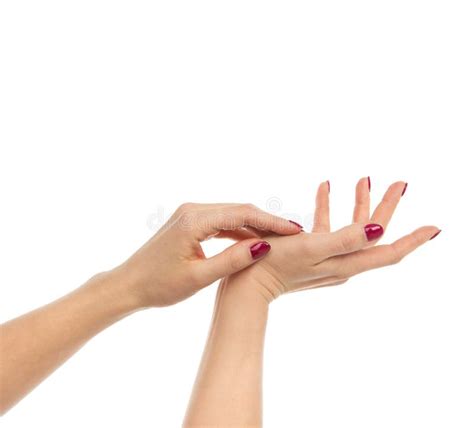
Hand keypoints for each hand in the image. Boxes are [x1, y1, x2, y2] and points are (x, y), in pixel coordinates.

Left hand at [109, 203, 301, 307]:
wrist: (129, 284)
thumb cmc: (159, 285)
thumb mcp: (198, 278)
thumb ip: (232, 261)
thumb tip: (263, 246)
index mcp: (194, 220)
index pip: (242, 214)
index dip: (271, 222)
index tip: (295, 231)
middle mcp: (193, 210)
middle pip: (240, 210)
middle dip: (267, 221)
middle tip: (294, 235)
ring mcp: (190, 214)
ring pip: (232, 215)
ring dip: (255, 226)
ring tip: (280, 239)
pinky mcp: (190, 222)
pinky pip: (221, 222)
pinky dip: (239, 231)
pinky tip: (254, 241)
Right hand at [231, 178, 439, 301]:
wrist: (246, 286)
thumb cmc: (274, 265)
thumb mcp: (312, 249)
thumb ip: (345, 239)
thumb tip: (380, 230)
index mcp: (347, 263)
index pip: (389, 252)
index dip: (413, 240)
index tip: (435, 227)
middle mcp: (342, 262)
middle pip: (374, 234)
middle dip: (387, 207)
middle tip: (400, 184)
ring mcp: (326, 258)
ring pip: (351, 228)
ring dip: (359, 204)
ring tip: (364, 179)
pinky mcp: (310, 252)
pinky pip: (326, 227)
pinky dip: (329, 208)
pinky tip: (325, 189)